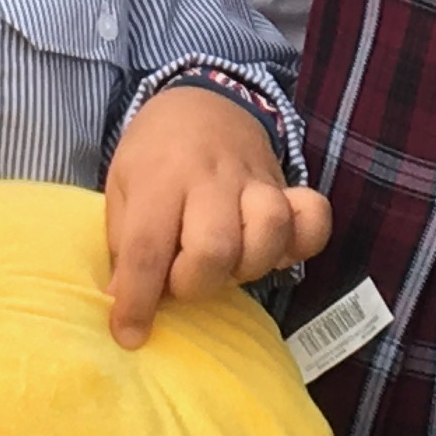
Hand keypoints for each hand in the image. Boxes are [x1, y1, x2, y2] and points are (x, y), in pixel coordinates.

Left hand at [103, 87, 333, 348]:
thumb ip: (124, 242)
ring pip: (269, 230)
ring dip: (247, 265)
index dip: (138, 300)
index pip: (148, 247)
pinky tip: (276, 252)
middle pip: (215, 246)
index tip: (129, 334)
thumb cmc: (154, 155)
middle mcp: (210, 178)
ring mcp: (254, 180)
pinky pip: (313, 217)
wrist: (202, 101)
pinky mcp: (286, 186)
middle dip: (196, 283)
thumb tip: (124, 301)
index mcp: (159, 177)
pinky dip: (301, 243)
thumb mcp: (121, 188)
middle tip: (181, 280)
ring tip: (227, 265)